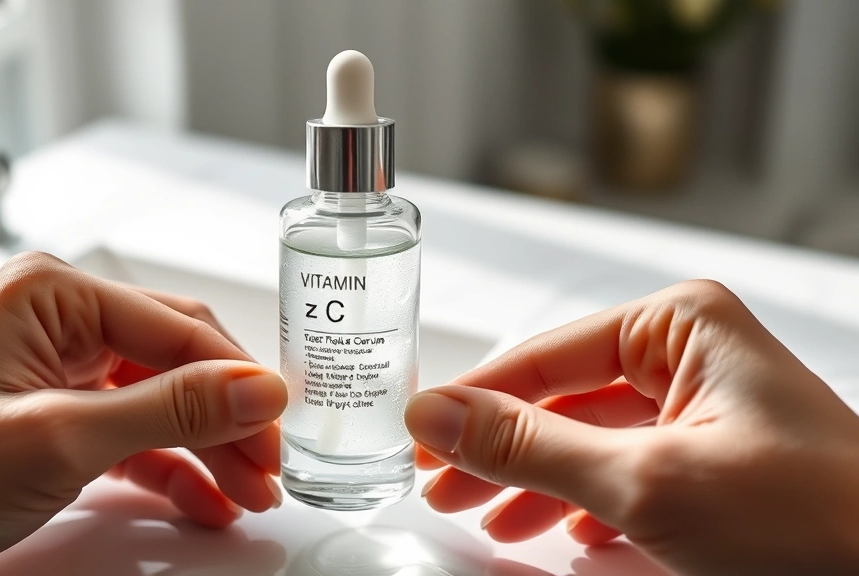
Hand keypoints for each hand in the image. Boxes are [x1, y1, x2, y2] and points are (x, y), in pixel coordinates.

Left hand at [0, 252, 287, 574]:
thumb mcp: (61, 440)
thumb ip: (170, 411)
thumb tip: (258, 390)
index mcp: (52, 295)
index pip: (177, 328)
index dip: (235, 382)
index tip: (276, 428)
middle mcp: (60, 322)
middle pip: (179, 362)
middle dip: (227, 419)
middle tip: (267, 468)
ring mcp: (61, 369)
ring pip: (165, 400)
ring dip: (209, 448)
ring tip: (246, 493)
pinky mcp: (61, 415)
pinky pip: (137, 434)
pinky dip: (173, 468)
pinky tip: (204, 498)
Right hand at [405, 280, 858, 575]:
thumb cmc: (815, 524)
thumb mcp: (645, 482)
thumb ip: (529, 446)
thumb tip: (440, 415)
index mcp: (679, 325)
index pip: (542, 357)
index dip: (474, 402)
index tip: (421, 437)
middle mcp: (690, 355)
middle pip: (560, 398)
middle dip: (500, 451)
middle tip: (444, 487)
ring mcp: (703, 407)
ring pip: (587, 438)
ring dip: (536, 483)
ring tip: (490, 518)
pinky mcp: (714, 458)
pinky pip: (624, 468)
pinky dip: (585, 503)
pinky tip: (562, 535)